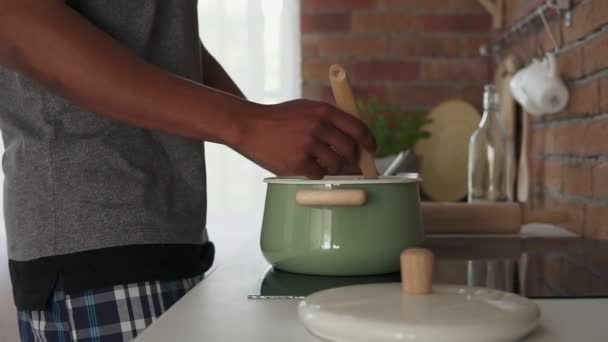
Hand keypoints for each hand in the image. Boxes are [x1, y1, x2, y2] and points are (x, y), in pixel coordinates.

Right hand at [235, 99, 376, 178]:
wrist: (248, 126)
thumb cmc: (278, 119)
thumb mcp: (305, 108)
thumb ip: (329, 118)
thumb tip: (354, 138)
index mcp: (323, 110)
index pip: (357, 127)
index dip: (369, 140)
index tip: (372, 149)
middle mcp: (318, 126)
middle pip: (350, 149)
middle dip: (353, 160)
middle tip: (351, 164)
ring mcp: (308, 145)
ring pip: (337, 164)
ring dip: (334, 168)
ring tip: (321, 162)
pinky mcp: (298, 163)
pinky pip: (319, 174)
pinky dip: (316, 172)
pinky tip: (305, 165)